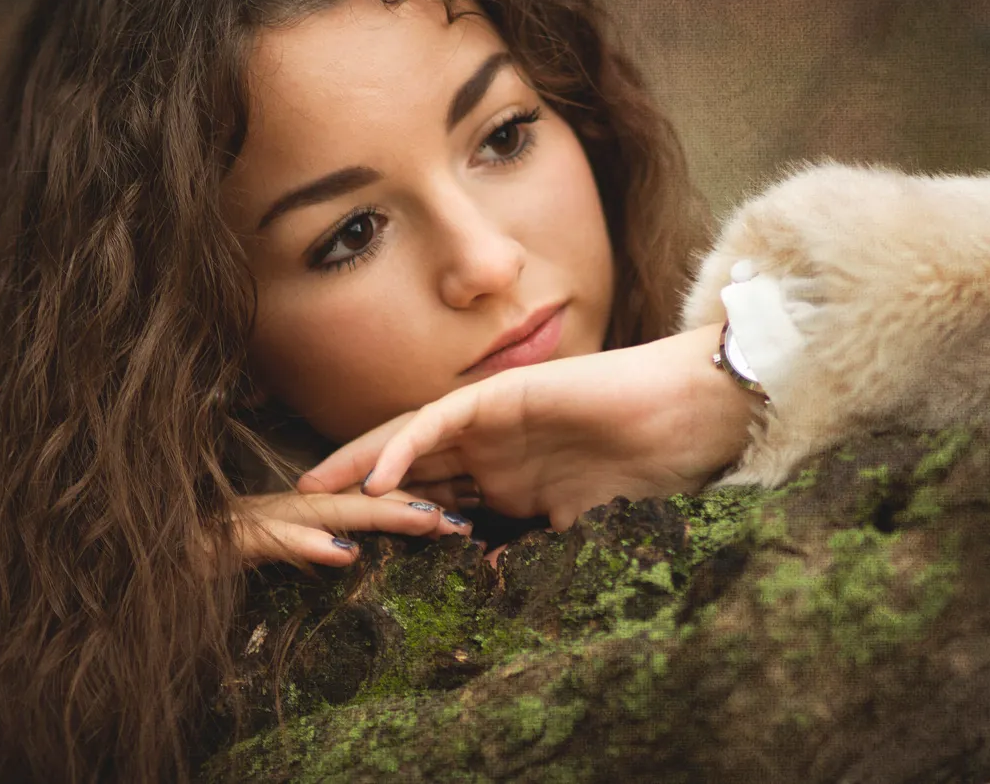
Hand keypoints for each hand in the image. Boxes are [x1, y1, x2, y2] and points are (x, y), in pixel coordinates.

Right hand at [220, 485, 472, 572]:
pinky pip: (274, 540)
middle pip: (362, 501)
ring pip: (330, 512)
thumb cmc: (201, 547)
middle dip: (417, 506)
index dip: (414, 505)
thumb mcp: (266, 547)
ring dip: (382, 517)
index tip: (465, 516)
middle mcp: (288, 506)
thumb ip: (304, 545)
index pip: (366, 504)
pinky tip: (341, 555)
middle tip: (468, 520)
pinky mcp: (232, 536)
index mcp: (300, 509)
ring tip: (430, 522)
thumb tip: (346, 553)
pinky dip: (307, 545)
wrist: (134, 546)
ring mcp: (261, 517)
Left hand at [301, 326, 762, 529]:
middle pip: (407, 464)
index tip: (348, 551)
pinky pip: (442, 419)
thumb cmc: (646, 475)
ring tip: (315, 492)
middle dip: (354, 488)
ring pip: (411, 437)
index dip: (389, 520)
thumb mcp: (578, 532)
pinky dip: (407, 446)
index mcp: (505, 478)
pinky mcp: (504, 395)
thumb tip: (496, 595)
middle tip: (304, 517)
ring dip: (361, 463)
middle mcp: (490, 446)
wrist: (685, 422)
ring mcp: (495, 418)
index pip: (433, 496)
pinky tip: (378, 480)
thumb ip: (534, 553)